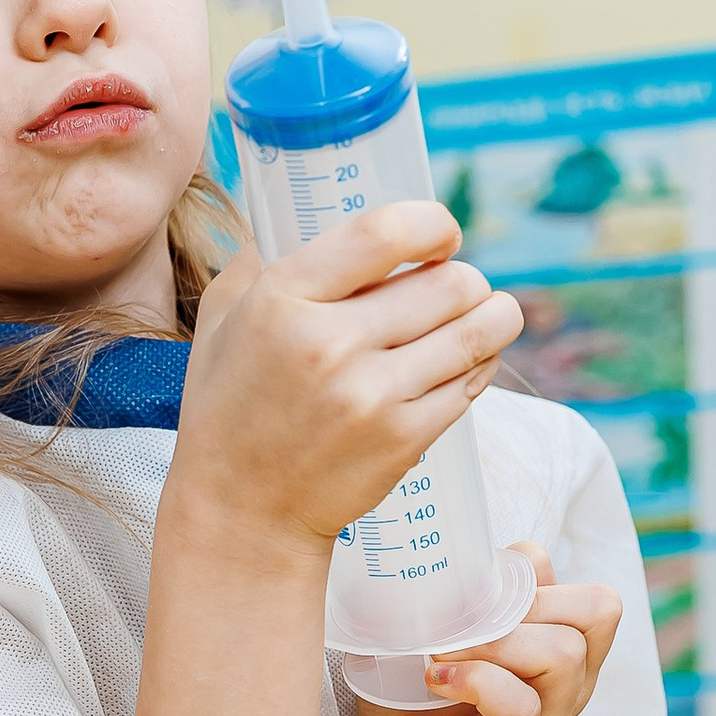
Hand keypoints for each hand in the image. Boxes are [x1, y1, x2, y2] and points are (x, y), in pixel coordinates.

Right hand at [173, 205, 523, 557]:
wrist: (242, 511)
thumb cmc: (230, 407)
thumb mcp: (222, 320)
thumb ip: (260, 260)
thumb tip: (295, 204)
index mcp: (282, 300)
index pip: (384, 232)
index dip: (433, 224)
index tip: (442, 235)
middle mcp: (330, 345)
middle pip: (448, 282)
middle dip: (465, 278)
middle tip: (456, 288)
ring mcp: (372, 397)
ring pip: (476, 330)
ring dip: (493, 316)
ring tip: (486, 314)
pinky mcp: (404, 440)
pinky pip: (472, 381)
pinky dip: (480, 363)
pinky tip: (465, 360)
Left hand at [361, 560, 620, 715]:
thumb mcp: (428, 654)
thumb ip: (442, 610)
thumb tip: (422, 561)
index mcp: (553, 657)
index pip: (590, 594)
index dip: (537, 575)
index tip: (474, 588)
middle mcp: (564, 688)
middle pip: (596, 611)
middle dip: (529, 597)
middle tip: (465, 616)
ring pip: (564, 653)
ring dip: (498, 638)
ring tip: (443, 652)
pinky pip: (520, 707)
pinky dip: (477, 681)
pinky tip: (437, 682)